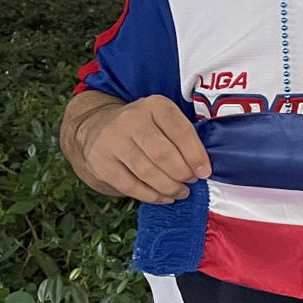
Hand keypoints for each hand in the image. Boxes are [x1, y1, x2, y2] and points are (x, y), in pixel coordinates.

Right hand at [64, 94, 210, 202]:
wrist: (97, 126)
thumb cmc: (145, 128)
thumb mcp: (164, 120)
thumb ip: (183, 138)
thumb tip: (202, 169)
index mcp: (155, 105)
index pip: (180, 131)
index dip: (196, 155)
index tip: (204, 172)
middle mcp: (131, 119)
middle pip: (163, 154)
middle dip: (182, 173)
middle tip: (190, 182)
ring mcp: (111, 139)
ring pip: (147, 172)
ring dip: (169, 187)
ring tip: (181, 192)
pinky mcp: (99, 160)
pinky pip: (130, 185)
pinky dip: (151, 195)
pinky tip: (163, 197)